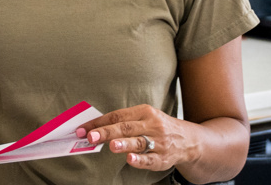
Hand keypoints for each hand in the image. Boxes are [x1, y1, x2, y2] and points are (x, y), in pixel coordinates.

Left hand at [78, 104, 203, 171]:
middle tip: (90, 136)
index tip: (82, 129)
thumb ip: (122, 123)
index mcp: (144, 112)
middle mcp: (152, 125)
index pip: (117, 115)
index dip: (98, 122)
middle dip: (107, 132)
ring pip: (139, 142)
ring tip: (111, 145)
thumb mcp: (145, 118)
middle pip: (126, 127)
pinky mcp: (163, 158)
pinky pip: (150, 159)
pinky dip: (140, 160)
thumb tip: (94, 129)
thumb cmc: (159, 128)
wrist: (188, 140)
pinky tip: (130, 159)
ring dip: (124, 143)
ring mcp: (158, 141)